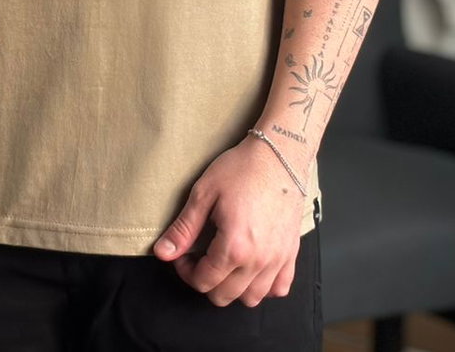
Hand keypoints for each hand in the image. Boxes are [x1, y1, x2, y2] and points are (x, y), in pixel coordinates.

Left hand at [152, 137, 306, 307]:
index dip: (186, 271)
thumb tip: (163, 253)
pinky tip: (253, 268)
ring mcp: (278, 259)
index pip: (203, 282)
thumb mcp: (204, 193)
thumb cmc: (242, 169)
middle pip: (224, 296)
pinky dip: (265, 287)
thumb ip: (184, 229)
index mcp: (234, 247)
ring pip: (252, 298)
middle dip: (206, 281)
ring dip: (234, 288)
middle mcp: (258, 261)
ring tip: (225, 263)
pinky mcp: (291, 253)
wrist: (279, 154)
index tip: (183, 254)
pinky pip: (279, 288)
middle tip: (200, 257)